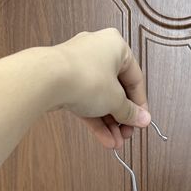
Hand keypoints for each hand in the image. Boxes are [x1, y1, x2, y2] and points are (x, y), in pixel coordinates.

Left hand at [54, 27, 150, 147]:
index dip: (140, 104)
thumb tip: (143, 120)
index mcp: (116, 47)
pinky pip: (86, 101)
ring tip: (115, 143)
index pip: (135, 78)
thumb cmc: (85, 78)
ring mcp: (80, 66)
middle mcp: (98, 52)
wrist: (47, 80)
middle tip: (126, 134)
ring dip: (109, 123)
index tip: (141, 121)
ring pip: (100, 98)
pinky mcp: (66, 81)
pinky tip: (104, 139)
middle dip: (122, 117)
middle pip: (117, 90)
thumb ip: (130, 111)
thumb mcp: (115, 100)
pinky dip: (95, 120)